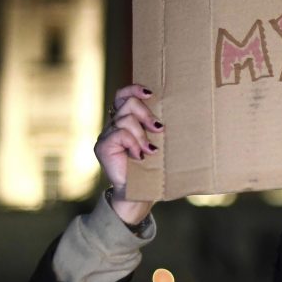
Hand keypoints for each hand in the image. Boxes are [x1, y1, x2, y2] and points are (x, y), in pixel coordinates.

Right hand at [94, 84, 163, 223]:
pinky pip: (120, 134)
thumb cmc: (153, 167)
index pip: (122, 95)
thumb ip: (157, 127)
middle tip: (159, 129)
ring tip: (150, 151)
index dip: (134, 89)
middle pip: (126, 103)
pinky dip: (134, 144)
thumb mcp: (157, 142)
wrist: (141, 191)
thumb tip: (178, 111)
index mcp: (124, 120)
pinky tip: (139, 156)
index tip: (150, 93)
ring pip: (125, 119)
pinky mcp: (102, 146)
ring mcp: (106, 135)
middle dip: (145, 114)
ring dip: (142, 135)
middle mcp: (113, 125)